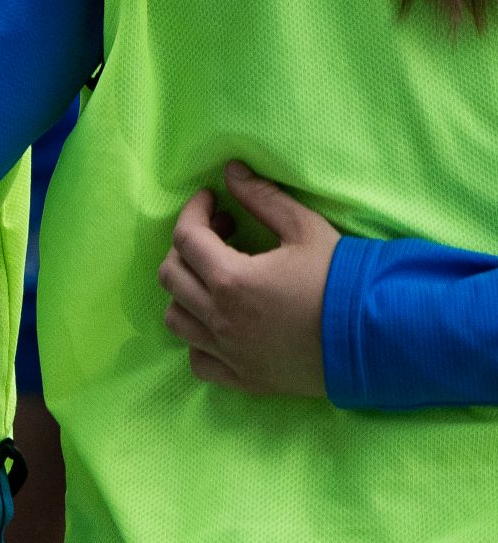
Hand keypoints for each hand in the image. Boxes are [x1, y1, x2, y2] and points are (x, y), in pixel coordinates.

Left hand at [159, 160, 336, 397]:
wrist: (381, 341)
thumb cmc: (343, 282)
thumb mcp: (305, 229)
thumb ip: (262, 197)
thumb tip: (230, 171)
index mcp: (233, 280)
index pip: (186, 237)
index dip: (194, 211)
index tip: (212, 200)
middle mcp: (222, 320)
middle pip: (171, 276)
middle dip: (187, 247)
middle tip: (220, 234)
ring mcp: (231, 353)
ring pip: (176, 319)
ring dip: (186, 292)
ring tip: (215, 277)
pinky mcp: (245, 379)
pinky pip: (199, 361)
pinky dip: (198, 339)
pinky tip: (220, 322)